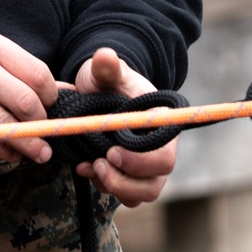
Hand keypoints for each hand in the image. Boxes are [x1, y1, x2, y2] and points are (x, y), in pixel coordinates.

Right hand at [0, 31, 57, 165]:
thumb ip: (23, 71)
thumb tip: (67, 92)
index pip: (37, 74)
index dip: (51, 97)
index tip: (52, 108)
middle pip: (25, 102)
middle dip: (41, 124)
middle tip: (47, 134)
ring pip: (6, 126)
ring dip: (28, 144)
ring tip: (39, 152)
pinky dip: (4, 152)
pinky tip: (12, 153)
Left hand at [73, 48, 177, 204]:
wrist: (100, 95)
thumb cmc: (107, 83)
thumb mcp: (105, 73)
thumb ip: (106, 68)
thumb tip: (104, 56)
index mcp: (161, 126)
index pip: (164, 155)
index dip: (140, 161)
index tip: (111, 152)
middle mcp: (160, 150)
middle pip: (154, 183)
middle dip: (124, 180)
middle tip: (98, 164)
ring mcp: (146, 167)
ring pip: (139, 195)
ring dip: (113, 186)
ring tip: (89, 166)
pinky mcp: (129, 177)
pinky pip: (124, 196)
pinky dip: (105, 187)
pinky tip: (86, 168)